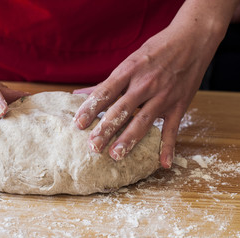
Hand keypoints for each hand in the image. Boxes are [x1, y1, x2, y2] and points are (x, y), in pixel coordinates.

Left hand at [73, 0, 236, 167]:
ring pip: (143, 121)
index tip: (78, 124)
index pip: (105, 91)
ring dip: (129, 139)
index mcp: (129, 70)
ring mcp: (163, 95)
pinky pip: (172, 129)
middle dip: (106, 128)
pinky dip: (168, 147)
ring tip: (116, 155)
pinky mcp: (179, 104)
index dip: (90, 108)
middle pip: (122, 109)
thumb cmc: (155, 51)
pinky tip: (162, 163)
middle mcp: (145, 83)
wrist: (192, 40)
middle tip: (93, 146)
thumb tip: (79, 94)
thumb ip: (107, 83)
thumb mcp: (129, 61)